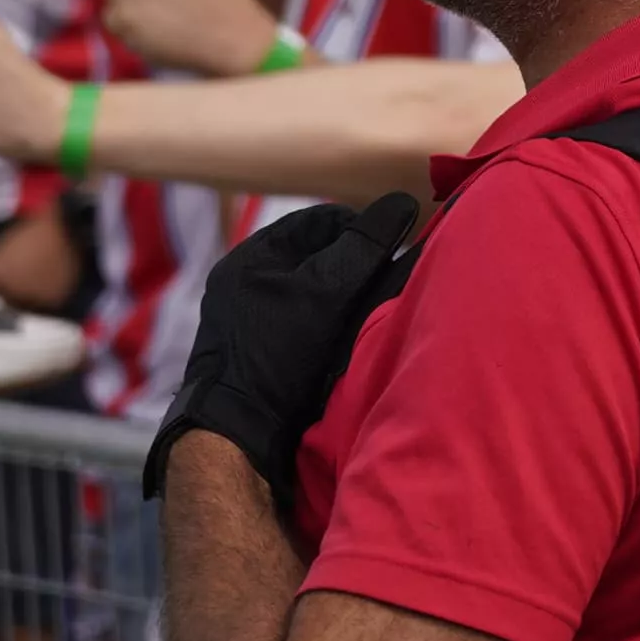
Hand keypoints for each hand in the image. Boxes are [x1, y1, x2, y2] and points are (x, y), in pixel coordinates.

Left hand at [145, 192, 423, 508]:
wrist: (235, 437)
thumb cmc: (277, 356)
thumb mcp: (327, 292)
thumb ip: (366, 244)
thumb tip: (403, 203)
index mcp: (249, 257)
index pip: (320, 220)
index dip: (362, 230)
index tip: (392, 252)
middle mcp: (241, 284)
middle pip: (316, 256)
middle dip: (354, 266)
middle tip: (384, 284)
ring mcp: (244, 321)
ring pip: (310, 291)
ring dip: (343, 298)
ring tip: (367, 314)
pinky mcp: (253, 354)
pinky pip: (300, 323)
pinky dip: (326, 325)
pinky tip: (344, 343)